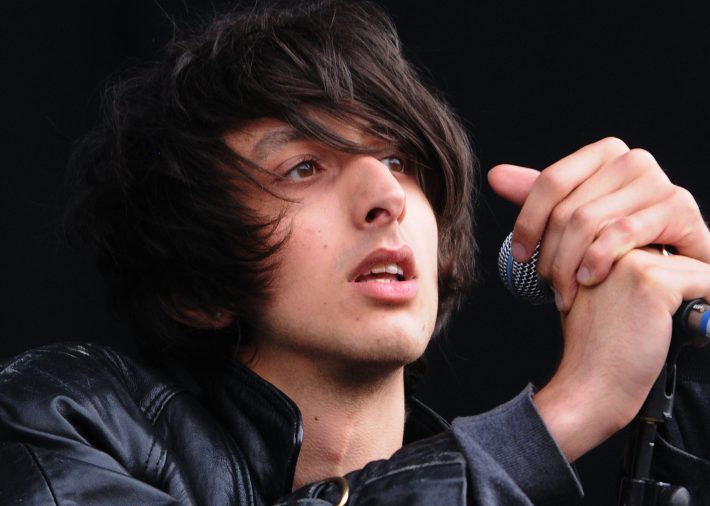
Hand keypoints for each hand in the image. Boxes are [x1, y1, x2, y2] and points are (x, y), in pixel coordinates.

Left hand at [488, 137, 709, 310]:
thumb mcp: (577, 218)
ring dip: (569, 264)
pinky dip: (597, 260)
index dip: (528, 222)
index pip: (550, 182)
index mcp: (605, 154)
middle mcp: (634, 160)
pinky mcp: (680, 209)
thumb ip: (540, 196)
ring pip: (589, 222)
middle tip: (545, 283)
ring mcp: (660, 182)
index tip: (519, 255)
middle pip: (568, 207)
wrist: (674, 274)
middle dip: (550, 253)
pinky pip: (622, 233)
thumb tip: (496, 175)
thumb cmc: (621, 247)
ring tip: (565, 290)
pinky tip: (589, 280)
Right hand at [533, 247, 709, 461]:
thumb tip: (670, 281)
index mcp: (598, 254)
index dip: (668, 286)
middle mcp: (612, 251)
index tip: (659, 312)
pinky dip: (707, 309)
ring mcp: (631, 264)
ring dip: (697, 301)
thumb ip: (620, 281)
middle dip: (684, 292)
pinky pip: (706, 282)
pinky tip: (680, 331)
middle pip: (677, 260)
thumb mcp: (599, 304)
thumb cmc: (595, 355)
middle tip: (662, 325)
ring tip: (669, 330)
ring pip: (694, 270)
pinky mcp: (652, 281)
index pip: (656, 254)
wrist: (589, 385)